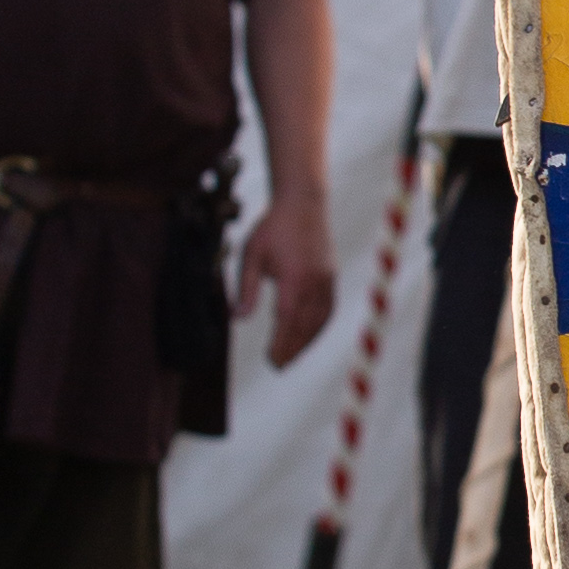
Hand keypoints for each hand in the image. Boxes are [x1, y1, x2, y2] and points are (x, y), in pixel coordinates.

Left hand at [237, 189, 337, 367]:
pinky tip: (309, 334)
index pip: (287, 320)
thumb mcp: (251, 255)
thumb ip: (246, 288)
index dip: (280, 343)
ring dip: (306, 341)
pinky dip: (319, 326)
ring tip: (292, 356)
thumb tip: (238, 319)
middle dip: (292, 349)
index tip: (270, 360)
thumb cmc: (273, 228)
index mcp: (293, 277)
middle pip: (305, 326)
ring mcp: (326, 279)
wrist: (303, 202)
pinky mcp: (331, 275)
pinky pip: (328, 308)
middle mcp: (314, 282)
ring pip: (320, 320)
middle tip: (278, 366)